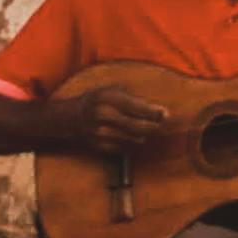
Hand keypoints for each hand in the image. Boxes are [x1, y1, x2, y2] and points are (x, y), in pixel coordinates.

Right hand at [47, 83, 170, 151]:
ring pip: (134, 138)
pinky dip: (131, 141)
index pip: (135, 107)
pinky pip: (126, 147)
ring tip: (143, 126)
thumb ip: (132, 97)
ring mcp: (101, 133)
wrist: (72, 118)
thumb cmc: (97, 100)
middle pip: (137, 126)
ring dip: (143, 133)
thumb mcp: (111, 90)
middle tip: (162, 122)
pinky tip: (129, 134)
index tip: (165, 114)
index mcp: (107, 98)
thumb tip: (156, 108)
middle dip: (153, 125)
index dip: (152, 112)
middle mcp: (103, 116)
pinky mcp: (101, 146)